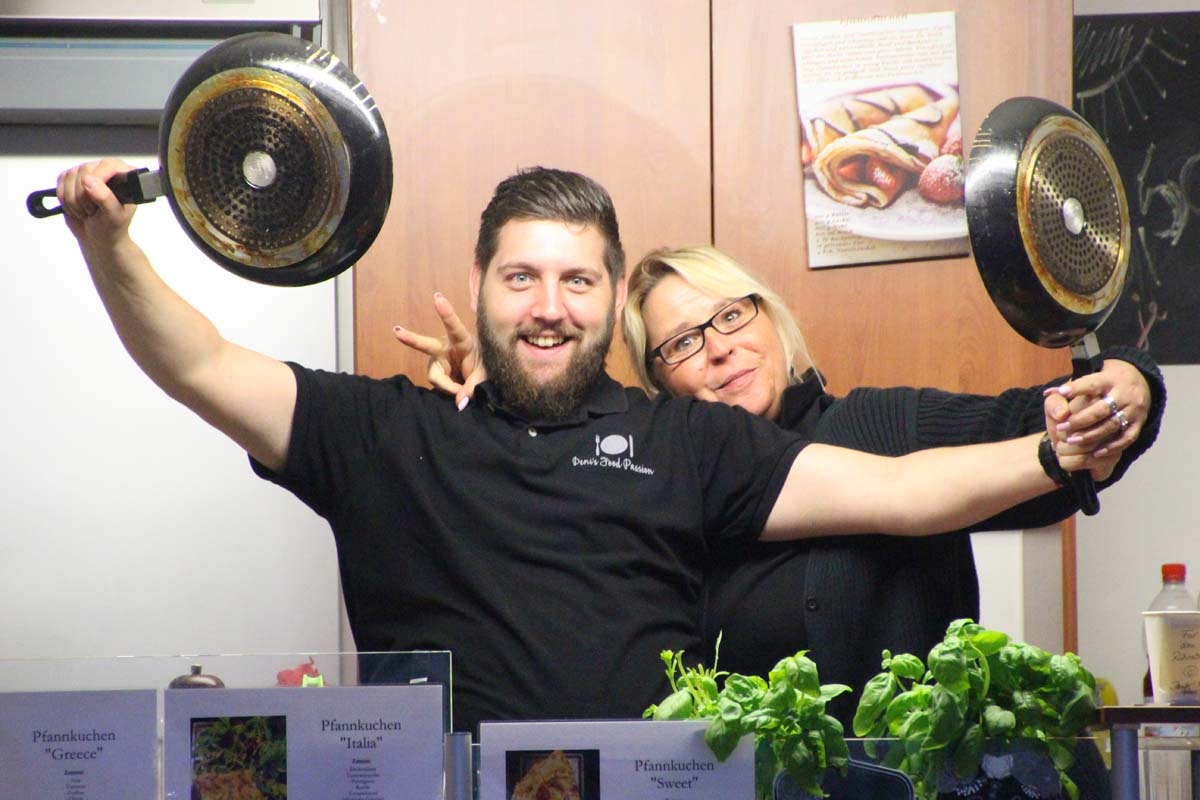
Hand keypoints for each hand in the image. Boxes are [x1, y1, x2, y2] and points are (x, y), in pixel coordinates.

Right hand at [56, 158, 137, 247]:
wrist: (98, 238)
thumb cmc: (112, 227)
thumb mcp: (114, 216)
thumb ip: (105, 197)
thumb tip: (89, 180)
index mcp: (125, 176)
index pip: (108, 165)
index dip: (98, 180)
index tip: (94, 199)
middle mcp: (107, 169)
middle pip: (85, 170)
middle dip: (83, 195)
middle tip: (92, 210)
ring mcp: (89, 172)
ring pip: (70, 175)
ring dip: (73, 199)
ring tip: (86, 211)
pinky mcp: (72, 178)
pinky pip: (60, 180)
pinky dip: (64, 197)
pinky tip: (76, 207)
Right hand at [392, 292, 484, 409]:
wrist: (479, 376)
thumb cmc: (484, 366)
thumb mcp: (485, 374)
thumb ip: (474, 386)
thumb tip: (459, 402)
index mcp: (462, 341)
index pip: (454, 326)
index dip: (446, 313)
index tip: (437, 298)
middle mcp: (445, 348)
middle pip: (426, 345)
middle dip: (411, 339)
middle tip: (397, 332)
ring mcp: (438, 360)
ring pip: (436, 377)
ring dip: (449, 386)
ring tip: (462, 388)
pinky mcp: (435, 372)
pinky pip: (438, 385)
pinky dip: (449, 390)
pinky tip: (458, 389)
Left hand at [1043, 358, 1149, 459]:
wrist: (1140, 380)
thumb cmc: (1104, 382)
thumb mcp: (1089, 377)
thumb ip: (1068, 387)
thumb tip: (1048, 393)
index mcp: (1109, 379)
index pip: (1093, 383)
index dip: (1076, 388)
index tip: (1060, 393)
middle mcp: (1124, 393)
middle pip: (1102, 409)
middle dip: (1080, 420)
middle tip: (1060, 428)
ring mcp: (1133, 409)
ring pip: (1113, 424)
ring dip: (1091, 435)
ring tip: (1071, 441)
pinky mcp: (1139, 422)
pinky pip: (1127, 437)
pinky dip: (1112, 446)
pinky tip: (1096, 452)